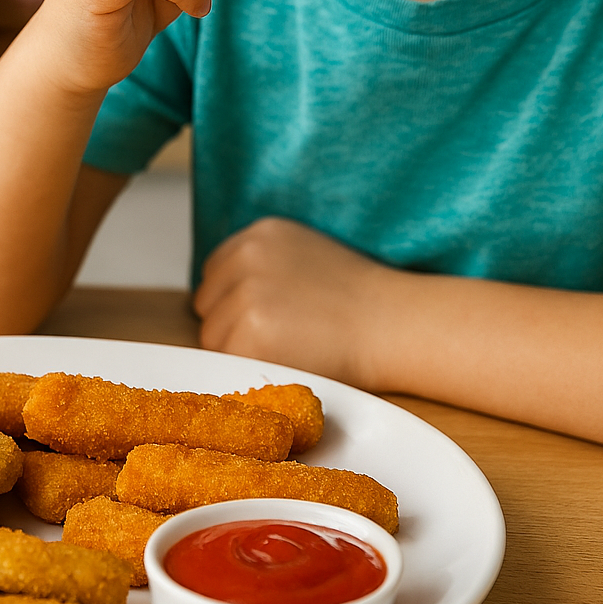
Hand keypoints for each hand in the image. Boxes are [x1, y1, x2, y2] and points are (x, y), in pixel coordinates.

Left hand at [194, 217, 394, 388]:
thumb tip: (224, 293)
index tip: (266, 316)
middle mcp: (246, 258)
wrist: (394, 324)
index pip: (215, 273)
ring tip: (289, 347)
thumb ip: (261, 264)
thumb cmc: (359, 300)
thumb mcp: (305, 254)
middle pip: (208, 305)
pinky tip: (286, 361)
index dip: (235, 300)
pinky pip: (226, 362)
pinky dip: (249, 368)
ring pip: (213, 337)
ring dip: (240, 349)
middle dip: (233, 324)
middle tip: (282, 335)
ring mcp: (244, 296)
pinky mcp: (248, 336)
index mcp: (258, 234)